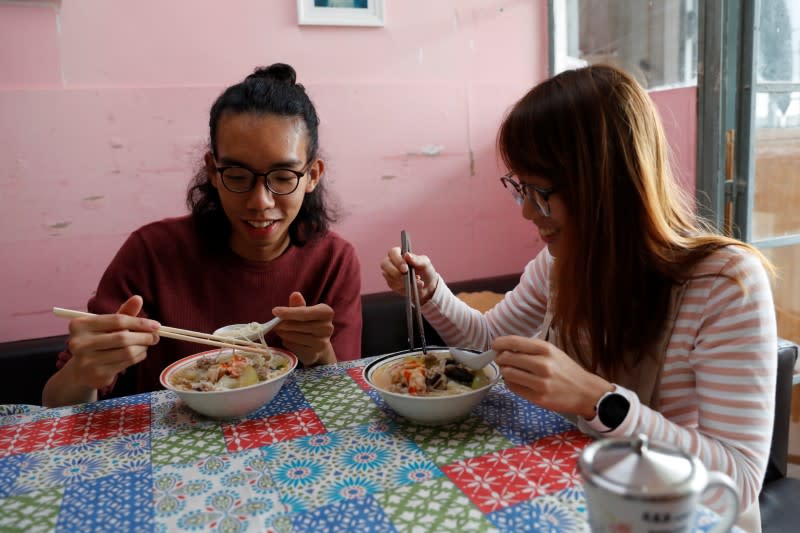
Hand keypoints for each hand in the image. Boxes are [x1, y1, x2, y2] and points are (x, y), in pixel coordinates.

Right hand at [63, 295, 160, 390]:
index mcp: (80, 325)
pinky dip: (138, 357)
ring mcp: (87, 361)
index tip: (156, 325)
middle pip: (123, 337)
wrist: (81, 371)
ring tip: (147, 344)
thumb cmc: (97, 341)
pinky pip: (126, 363)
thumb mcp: (107, 325)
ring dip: (143, 347)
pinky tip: (140, 353)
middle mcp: (79, 343)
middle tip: (155, 337)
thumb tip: (138, 298)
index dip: (139, 322)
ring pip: (127, 352)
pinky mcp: (97, 374)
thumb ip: (123, 312)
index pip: (117, 320)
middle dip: (144, 336)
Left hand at [272, 292, 335, 365]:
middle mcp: (327, 328)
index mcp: (326, 313)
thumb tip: (295, 295)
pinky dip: (287, 342)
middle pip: (299, 325)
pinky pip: (295, 347)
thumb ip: (298, 305)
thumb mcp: (304, 312)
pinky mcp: (314, 354)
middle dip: (283, 324)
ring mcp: (322, 343)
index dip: (289, 312)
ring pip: (296, 336)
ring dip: (284, 333)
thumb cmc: (309, 323)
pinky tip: (287, 339)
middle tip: (274, 324)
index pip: (305, 313)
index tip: (275, 311)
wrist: (317, 344)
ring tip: (280, 330)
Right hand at [380, 246, 439, 304]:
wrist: (428, 286)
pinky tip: (412, 286)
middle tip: (406, 276)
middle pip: (384, 264)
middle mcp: (392, 262)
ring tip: (416, 281)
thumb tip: (406, 255)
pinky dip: (403, 286)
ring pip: (389, 276)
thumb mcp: (425, 263)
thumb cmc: (425, 271)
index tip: (405, 268)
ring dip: (402, 280)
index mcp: (399, 253)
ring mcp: (390, 273)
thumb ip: (417, 259)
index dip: (397, 260)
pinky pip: (393, 285)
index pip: (392, 252)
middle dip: (395, 271)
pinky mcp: (391, 284)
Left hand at [493, 336, 612, 417]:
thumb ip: (530, 349)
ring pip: (507, 373)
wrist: (585, 392)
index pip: (513, 342)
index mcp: (546, 349)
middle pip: (506, 358)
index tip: (495, 345)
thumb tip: (504, 347)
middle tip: (503, 360)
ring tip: (511, 371)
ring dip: (505, 371)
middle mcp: (542, 364)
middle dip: (501, 358)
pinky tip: (518, 381)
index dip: (499, 343)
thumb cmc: (566, 370)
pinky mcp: (538, 398)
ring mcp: (540, 383)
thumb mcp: (552, 352)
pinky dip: (511, 383)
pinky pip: (513, 387)